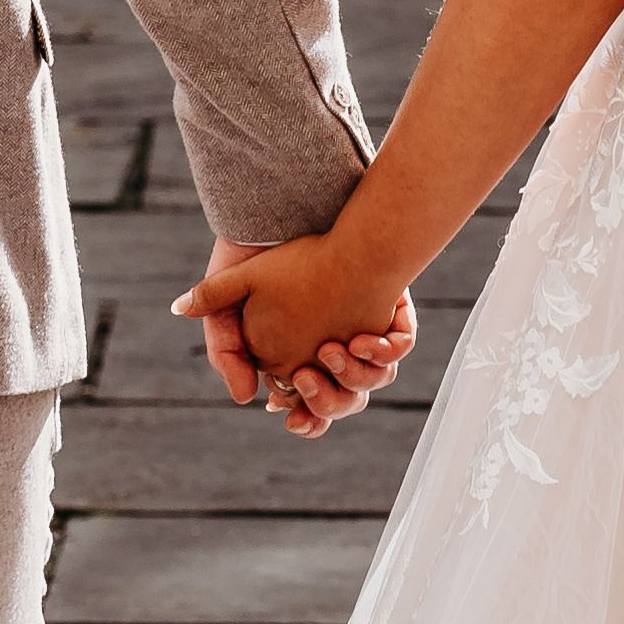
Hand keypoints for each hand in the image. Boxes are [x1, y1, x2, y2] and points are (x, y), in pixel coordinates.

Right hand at [180, 234, 413, 438]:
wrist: (303, 206)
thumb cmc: (266, 255)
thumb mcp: (234, 300)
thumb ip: (223, 347)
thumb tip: (241, 397)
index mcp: (306, 355)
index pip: (310, 405)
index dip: (303, 417)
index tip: (292, 417)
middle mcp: (341, 349)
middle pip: (346, 400)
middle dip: (331, 401)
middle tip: (308, 376)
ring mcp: (369, 331)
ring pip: (375, 378)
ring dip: (357, 374)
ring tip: (333, 350)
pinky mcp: (393, 312)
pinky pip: (401, 343)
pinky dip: (387, 348)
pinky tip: (364, 339)